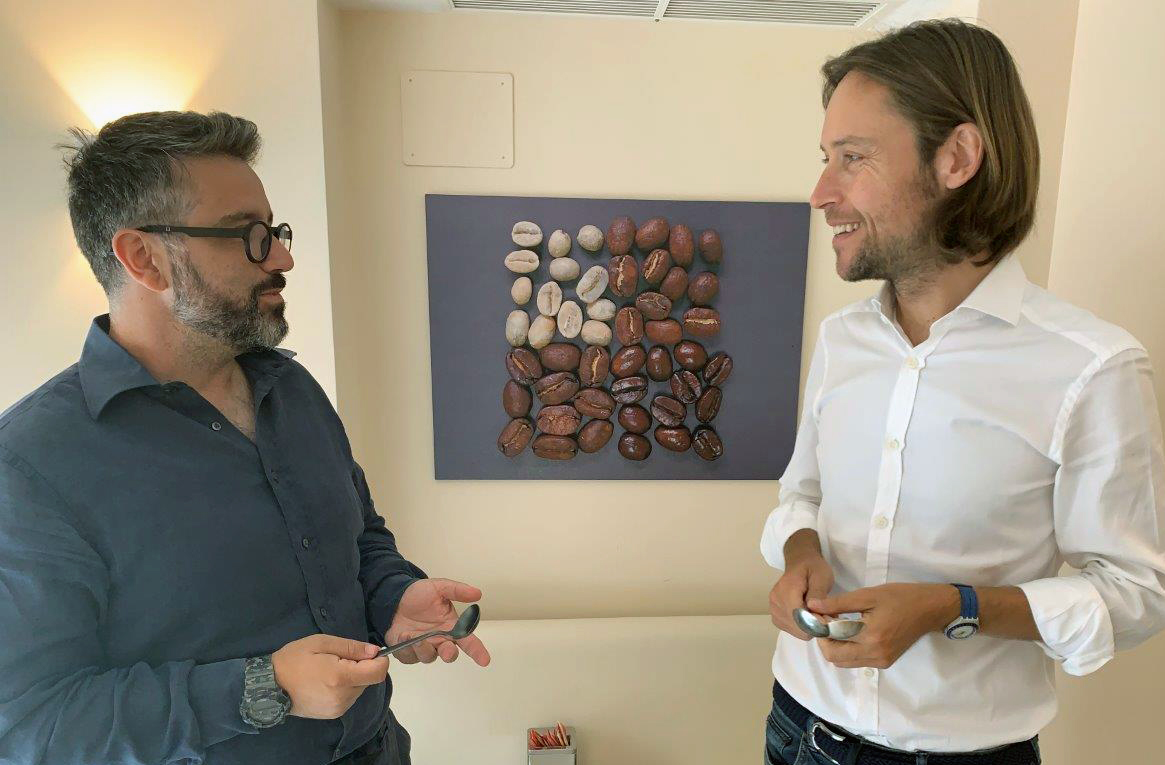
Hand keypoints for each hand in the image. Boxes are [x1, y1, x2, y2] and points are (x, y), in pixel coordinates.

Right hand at [271, 634, 389, 718]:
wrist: (270, 686)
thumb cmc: (294, 659)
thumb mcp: (321, 643)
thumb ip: (351, 647)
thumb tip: (375, 652)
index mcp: (341, 677)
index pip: (378, 673)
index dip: (380, 661)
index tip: (369, 653)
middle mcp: (343, 696)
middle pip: (369, 680)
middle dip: (361, 668)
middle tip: (339, 659)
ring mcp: (338, 708)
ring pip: (360, 689)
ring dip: (353, 678)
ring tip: (329, 671)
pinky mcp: (333, 714)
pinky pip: (349, 698)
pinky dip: (345, 688)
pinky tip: (326, 682)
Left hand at [385, 578, 490, 666]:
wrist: (394, 598)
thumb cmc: (418, 594)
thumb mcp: (439, 587)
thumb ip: (457, 590)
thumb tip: (477, 593)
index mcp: (451, 627)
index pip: (468, 641)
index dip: (478, 651)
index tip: (485, 660)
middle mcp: (440, 640)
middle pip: (450, 654)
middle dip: (449, 654)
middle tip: (446, 650)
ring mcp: (424, 647)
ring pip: (429, 657)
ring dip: (423, 649)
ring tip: (412, 636)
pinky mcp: (408, 652)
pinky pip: (409, 658)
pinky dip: (406, 649)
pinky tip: (403, 635)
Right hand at [769, 553, 835, 640]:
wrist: (800, 562)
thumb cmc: (813, 568)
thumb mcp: (822, 577)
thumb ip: (818, 595)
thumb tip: (814, 614)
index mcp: (787, 590)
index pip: (799, 618)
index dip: (816, 623)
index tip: (829, 618)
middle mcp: (776, 601)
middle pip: (797, 627)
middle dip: (814, 625)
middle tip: (826, 615)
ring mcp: (773, 608)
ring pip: (794, 630)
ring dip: (808, 627)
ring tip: (817, 613)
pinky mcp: (775, 614)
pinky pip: (790, 629)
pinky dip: (801, 627)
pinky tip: (808, 616)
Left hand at [807, 583, 959, 668]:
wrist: (930, 609)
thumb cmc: (900, 597)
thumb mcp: (868, 595)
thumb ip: (839, 603)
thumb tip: (812, 606)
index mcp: (871, 636)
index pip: (831, 641)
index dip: (819, 626)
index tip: (817, 612)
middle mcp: (874, 655)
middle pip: (834, 658)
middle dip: (823, 639)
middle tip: (825, 619)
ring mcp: (880, 661)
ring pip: (843, 662)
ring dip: (834, 646)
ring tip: (837, 624)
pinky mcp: (884, 662)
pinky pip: (857, 661)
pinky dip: (847, 649)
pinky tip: (849, 631)